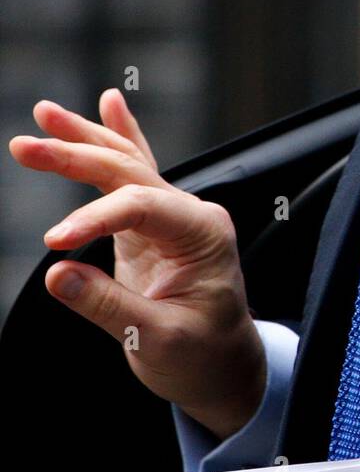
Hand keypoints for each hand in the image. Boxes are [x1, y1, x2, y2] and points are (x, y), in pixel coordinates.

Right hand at [8, 89, 264, 438]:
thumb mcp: (157, 340)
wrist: (224, 369)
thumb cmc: (201, 358)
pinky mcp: (151, 226)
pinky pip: (133, 175)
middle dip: (77, 155)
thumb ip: (108, 306)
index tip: (53, 243)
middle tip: (24, 146)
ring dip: (85, 138)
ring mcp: (172, 216)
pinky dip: (118, 138)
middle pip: (129, 172)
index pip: (141, 206)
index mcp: (203, 234)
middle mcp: (191, 215)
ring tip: (44, 113)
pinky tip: (109, 102)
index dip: (94, 218)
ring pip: (127, 164)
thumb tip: (57, 276)